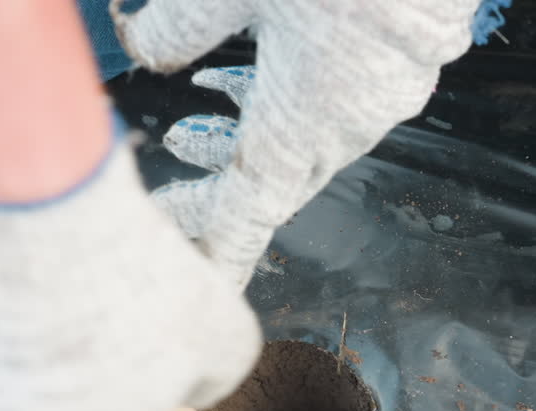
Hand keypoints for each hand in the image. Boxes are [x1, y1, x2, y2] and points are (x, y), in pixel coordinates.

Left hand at [110, 0, 480, 288]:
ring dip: (247, 140)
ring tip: (195, 120)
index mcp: (299, 127)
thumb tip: (138, 45)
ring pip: (303, 145)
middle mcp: (342, 131)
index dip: (211, 240)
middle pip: (272, 183)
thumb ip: (177, 25)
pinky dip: (287, 107)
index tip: (184, 260)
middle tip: (170, 165)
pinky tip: (256, 69)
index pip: (246, 211)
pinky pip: (334, 114)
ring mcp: (376, 105)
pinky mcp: (397, 74)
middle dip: (217, 187)